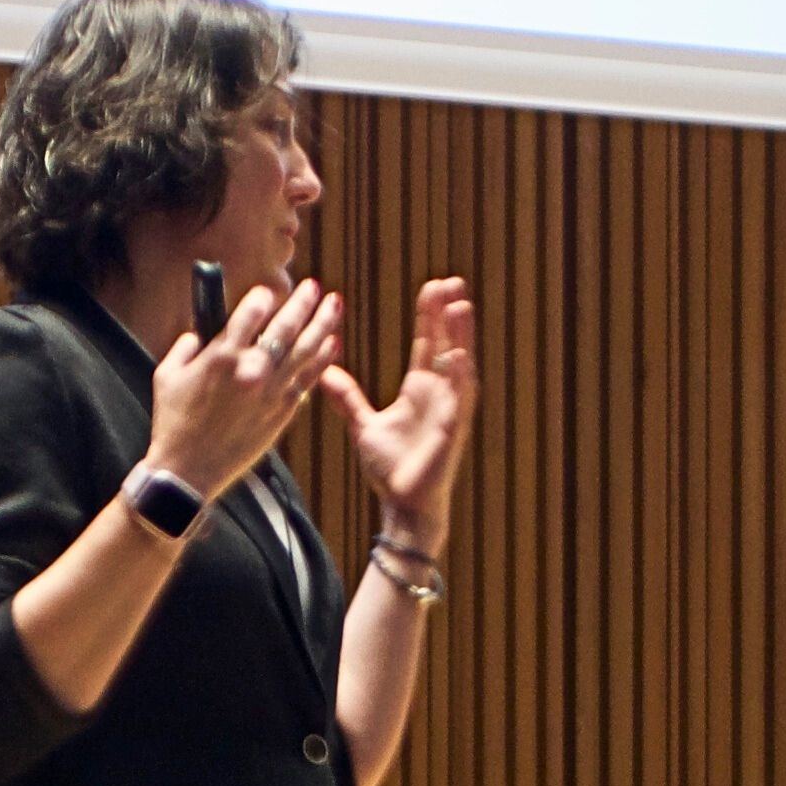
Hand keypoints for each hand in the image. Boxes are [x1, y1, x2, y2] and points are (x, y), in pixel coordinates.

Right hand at [147, 274, 342, 500]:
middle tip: (313, 287)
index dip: (261, 298)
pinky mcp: (282, 412)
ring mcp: (271, 392)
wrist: (188, 471)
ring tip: (335, 304)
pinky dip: (323, 359)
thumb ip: (186, 346)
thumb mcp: (166, 375)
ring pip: (306, 350)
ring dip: (323, 323)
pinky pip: (309, 378)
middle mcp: (251, 370)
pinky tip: (332, 343)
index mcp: (221, 357)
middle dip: (301, 302)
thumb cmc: (173, 423)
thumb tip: (200, 332)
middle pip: (285, 326)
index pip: (250, 314)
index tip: (267, 292)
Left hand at [325, 279, 479, 554]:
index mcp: (420, 389)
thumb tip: (324, 371)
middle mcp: (439, 394)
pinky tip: (459, 353)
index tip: (432, 287)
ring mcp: (449, 409)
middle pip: (447, 344)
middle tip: (451, 281)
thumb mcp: (363, 424)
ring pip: (458, 364)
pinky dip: (460, 375)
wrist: (402, 504)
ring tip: (460, 304)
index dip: (430, 316)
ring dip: (461, 336)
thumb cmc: (390, 468)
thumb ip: (347, 397)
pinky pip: (459, 397)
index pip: (428, 343)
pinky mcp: (452, 429)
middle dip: (449, 314)